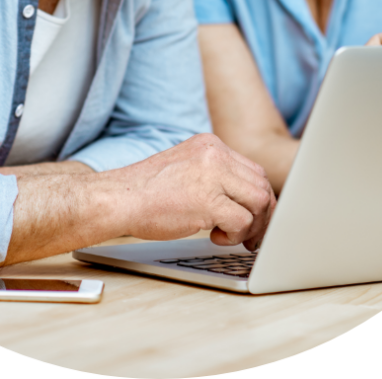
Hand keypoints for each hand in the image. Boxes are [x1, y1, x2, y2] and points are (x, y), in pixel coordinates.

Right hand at [113, 134, 275, 250]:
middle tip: (251, 235)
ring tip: (231, 236)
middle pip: (261, 184)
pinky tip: (215, 237)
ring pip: (259, 201)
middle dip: (262, 214)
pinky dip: (235, 235)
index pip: (252, 169)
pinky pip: (243, 220)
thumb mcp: (186, 167)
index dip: (257, 197)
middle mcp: (215, 154)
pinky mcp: (208, 201)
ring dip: (251, 225)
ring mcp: (212, 175)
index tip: (254, 216)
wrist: (119, 198)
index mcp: (210, 144)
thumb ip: (214, 174)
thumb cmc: (147, 190)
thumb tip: (242, 197)